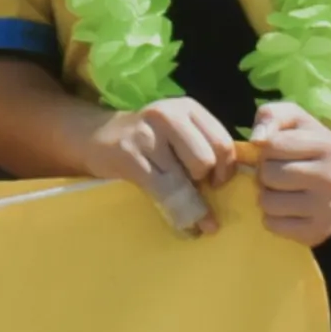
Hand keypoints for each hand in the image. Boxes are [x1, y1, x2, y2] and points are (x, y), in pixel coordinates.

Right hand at [86, 97, 235, 234]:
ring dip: (193, 203)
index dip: (227, 169)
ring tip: (188, 205)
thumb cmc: (146, 139)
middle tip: (199, 189)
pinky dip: (179, 214)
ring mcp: (147, 135)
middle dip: (207, 182)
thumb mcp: (177, 132)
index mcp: (187, 108)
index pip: (223, 141)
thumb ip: (204, 146)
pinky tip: (185, 224)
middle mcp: (168, 115)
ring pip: (186, 179)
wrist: (96, 136)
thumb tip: (234, 185)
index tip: (218, 182)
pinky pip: (164, 192)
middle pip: (207, 160)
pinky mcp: (130, 157)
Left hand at [248, 102, 330, 246]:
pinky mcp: (316, 232)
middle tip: (276, 173)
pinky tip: (286, 208)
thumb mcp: (296, 121)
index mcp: (327, 145)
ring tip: (280, 190)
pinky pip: (273, 225)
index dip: (266, 148)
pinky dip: (272, 217)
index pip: (272, 145)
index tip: (276, 151)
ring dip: (266, 196)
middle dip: (265, 172)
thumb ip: (271, 115)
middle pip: (269, 175)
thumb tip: (257, 139)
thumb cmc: (310, 148)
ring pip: (268, 203)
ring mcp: (326, 209)